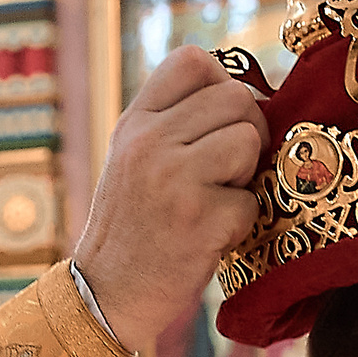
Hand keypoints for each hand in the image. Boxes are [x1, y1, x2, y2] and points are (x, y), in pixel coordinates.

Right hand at [70, 46, 266, 353]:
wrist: (106, 295)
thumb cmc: (132, 228)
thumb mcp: (132, 160)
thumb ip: (173, 122)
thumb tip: (248, 92)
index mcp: (134, 123)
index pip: (192, 61)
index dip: (223, 82)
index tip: (222, 119)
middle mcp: (150, 141)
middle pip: (236, 98)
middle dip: (246, 132)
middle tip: (229, 169)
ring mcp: (174, 179)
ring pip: (248, 139)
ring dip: (245, 175)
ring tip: (216, 200)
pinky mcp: (200, 219)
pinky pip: (251, 200)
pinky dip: (240, 223)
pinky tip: (209, 236)